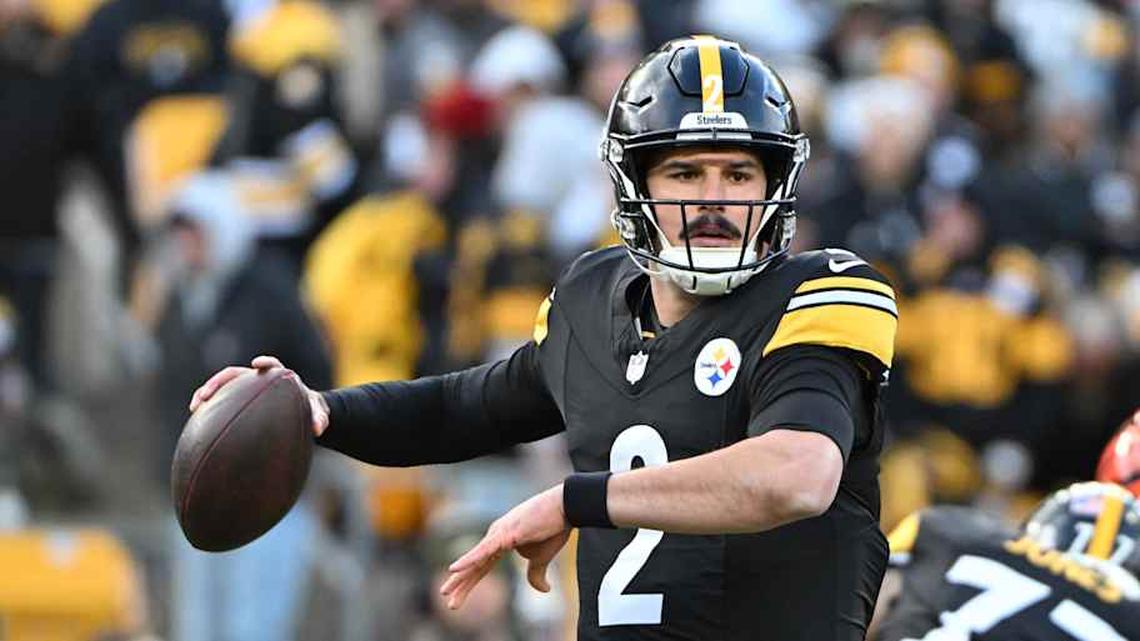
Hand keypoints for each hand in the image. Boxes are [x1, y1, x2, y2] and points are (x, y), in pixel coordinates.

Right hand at [188, 355, 330, 436]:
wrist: (301, 413)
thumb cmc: (309, 409)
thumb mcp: (317, 412)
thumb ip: (320, 417)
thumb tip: (320, 429)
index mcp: (279, 377)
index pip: (272, 364)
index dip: (265, 363)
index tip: (257, 365)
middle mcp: (259, 380)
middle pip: (235, 374)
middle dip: (219, 381)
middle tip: (206, 394)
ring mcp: (246, 389)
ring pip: (223, 387)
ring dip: (207, 393)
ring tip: (195, 407)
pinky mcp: (239, 400)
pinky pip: (221, 402)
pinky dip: (210, 409)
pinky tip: (199, 422)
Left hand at [440, 485, 570, 609]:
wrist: (565, 508)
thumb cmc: (553, 528)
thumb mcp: (542, 557)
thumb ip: (536, 574)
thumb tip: (543, 590)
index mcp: (501, 542)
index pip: (482, 566)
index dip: (469, 582)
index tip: (456, 597)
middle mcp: (495, 536)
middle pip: (474, 564)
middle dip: (460, 583)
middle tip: (445, 597)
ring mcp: (499, 533)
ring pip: (476, 560)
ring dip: (460, 577)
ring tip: (445, 592)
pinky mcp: (507, 533)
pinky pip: (485, 550)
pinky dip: (470, 559)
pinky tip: (455, 568)